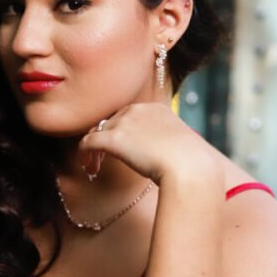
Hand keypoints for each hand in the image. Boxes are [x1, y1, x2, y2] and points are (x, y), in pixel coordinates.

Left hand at [78, 102, 214, 184]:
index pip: (127, 117)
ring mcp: (124, 123)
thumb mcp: (181, 146)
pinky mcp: (113, 138)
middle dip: (104, 141)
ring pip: (97, 132)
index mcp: (155, 109)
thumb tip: (165, 156)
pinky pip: (88, 142)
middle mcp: (137, 110)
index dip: (120, 133)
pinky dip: (84, 154)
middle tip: (102, 160)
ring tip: (93, 167)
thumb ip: (167, 145)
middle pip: (110, 122)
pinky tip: (88, 167)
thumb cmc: (192, 163)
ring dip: (93, 150)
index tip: (122, 151)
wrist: (191, 166)